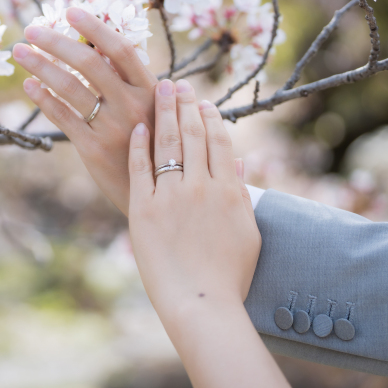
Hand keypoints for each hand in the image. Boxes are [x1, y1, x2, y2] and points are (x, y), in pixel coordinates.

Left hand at [13, 6, 157, 214]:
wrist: (158, 192)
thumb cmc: (153, 142)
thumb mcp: (153, 108)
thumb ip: (128, 80)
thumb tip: (96, 45)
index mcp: (151, 90)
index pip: (120, 49)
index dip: (94, 27)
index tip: (70, 11)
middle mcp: (133, 105)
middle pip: (88, 63)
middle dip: (55, 42)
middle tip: (31, 29)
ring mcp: (113, 128)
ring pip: (70, 88)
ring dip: (40, 65)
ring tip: (20, 52)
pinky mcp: (94, 150)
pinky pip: (63, 118)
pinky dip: (44, 98)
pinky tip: (30, 85)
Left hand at [127, 78, 259, 311]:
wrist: (202, 303)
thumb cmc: (230, 275)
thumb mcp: (249, 232)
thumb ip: (244, 194)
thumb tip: (242, 163)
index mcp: (230, 191)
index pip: (220, 142)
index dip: (211, 117)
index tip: (204, 101)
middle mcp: (202, 186)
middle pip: (194, 135)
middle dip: (185, 105)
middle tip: (178, 84)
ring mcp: (172, 196)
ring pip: (168, 144)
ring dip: (164, 113)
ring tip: (160, 90)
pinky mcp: (144, 209)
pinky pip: (140, 169)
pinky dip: (139, 145)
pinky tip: (138, 126)